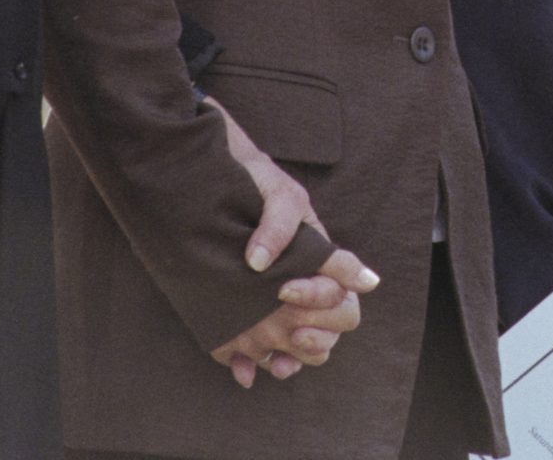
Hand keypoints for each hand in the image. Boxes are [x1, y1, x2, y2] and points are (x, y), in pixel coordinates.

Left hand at [208, 98, 375, 384]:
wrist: (211, 182)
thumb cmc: (255, 182)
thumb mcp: (276, 193)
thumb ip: (280, 224)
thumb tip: (262, 264)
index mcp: (318, 261)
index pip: (340, 294)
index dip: (319, 299)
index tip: (283, 290)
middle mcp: (302, 288)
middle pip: (332, 328)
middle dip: (318, 337)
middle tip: (292, 333)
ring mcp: (273, 306)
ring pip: (302, 348)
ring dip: (294, 360)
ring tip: (274, 360)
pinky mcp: (243, 318)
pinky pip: (255, 354)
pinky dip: (251, 366)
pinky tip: (242, 369)